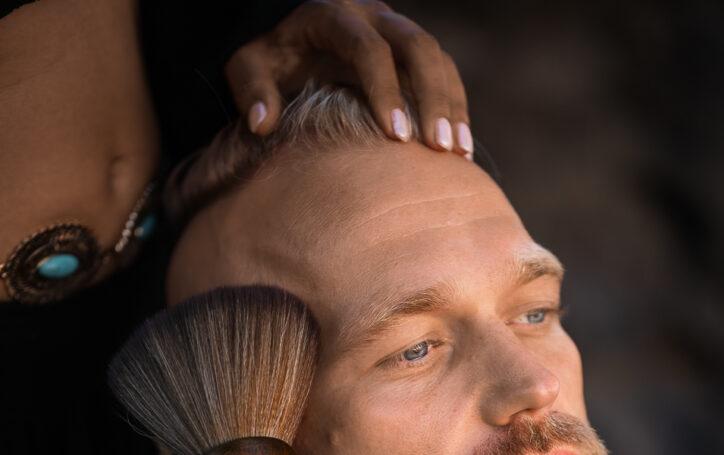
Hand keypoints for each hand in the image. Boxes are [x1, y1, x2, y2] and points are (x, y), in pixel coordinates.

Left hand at [224, 0, 471, 156]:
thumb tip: (262, 125)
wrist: (291, 42)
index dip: (385, 91)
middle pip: (417, 45)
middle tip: (437, 148)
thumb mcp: (248, 69)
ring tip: (456, 155)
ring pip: (439, 58)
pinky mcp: (413, 53)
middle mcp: (372, 15)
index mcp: (331, 15)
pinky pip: (446, 73)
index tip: (395, 138)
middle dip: (431, 97)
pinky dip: (456, 108)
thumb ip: (251, 91)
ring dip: (452, 106)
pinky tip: (459, 148)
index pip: (368, 48)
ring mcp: (397, 30)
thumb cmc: (271, 62)